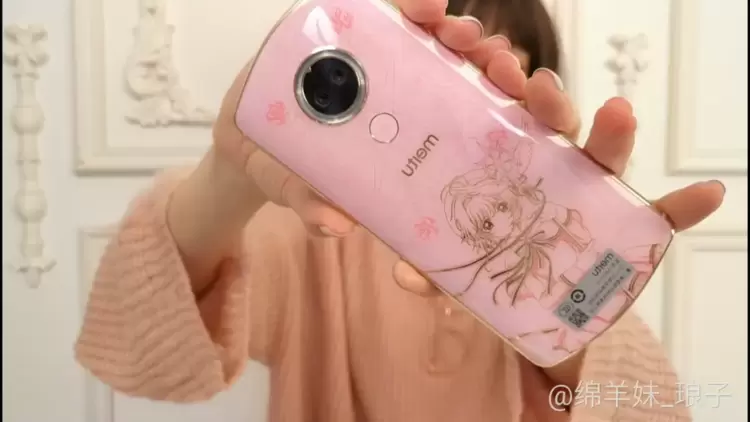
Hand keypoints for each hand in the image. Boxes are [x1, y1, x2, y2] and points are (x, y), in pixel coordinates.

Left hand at [210, 0, 496, 234]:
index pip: (376, 18)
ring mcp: (392, 92)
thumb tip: (337, 224)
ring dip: (479, 65)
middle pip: (421, 38)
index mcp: (326, 52)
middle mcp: (366, 65)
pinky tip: (506, 109)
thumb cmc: (262, 154)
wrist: (264, 167)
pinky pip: (451, 108)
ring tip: (502, 72)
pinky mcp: (411, 121)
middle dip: (455, 36)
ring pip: (446, 68)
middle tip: (474, 45)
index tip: (429, 10)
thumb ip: (296, 191)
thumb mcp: (271, 171)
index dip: (408, 9)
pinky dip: (481, 104)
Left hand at [391, 4, 725, 293]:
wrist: (518, 303)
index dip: (480, 71)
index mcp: (497, 160)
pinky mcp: (618, 229)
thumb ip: (418, 260)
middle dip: (539, 95)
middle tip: (518, 71)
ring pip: (598, 155)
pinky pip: (656, 218)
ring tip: (618, 112)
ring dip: (610, 132)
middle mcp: (543, 168)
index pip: (492, 106)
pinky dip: (683, 208)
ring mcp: (581, 194)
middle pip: (547, 122)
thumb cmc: (475, 265)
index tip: (462, 40)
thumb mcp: (437, 261)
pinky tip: (707, 195)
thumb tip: (383, 260)